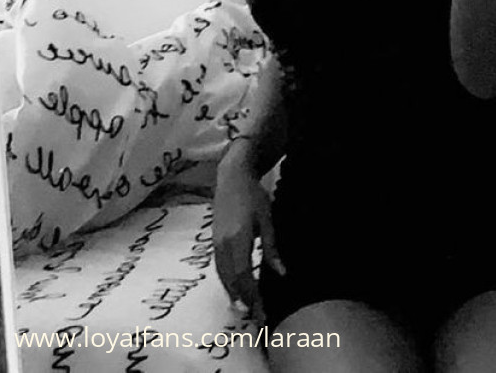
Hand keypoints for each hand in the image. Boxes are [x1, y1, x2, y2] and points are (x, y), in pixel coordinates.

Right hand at [213, 152, 284, 327]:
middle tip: (256, 317)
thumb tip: (281, 274)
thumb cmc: (253, 196)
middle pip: (231, 281)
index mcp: (238, 239)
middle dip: (243, 301)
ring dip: (233, 294)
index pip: (244, 276)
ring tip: (246, 309)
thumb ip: (271, 248)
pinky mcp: (214, 241)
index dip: (252, 296)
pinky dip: (227, 282)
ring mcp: (216, 243)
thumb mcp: (267, 220)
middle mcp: (223, 244)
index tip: (262, 311)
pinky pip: (219, 268)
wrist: (232, 177)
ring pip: (223, 276)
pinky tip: (235, 290)